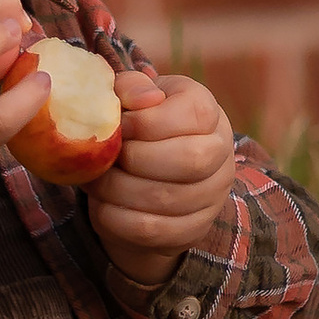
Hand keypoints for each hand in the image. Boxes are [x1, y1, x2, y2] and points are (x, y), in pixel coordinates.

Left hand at [86, 69, 239, 289]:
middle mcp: (221, 151)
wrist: (148, 173)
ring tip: (97, 182)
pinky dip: (118, 220)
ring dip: (119, 192)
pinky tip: (104, 206)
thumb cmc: (137, 125)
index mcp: (207, 110)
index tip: (118, 126)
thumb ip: (130, 87)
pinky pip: (154, 231)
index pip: (193, 115)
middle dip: (136, 160)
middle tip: (106, 159)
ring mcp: (213, 194)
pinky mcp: (194, 228)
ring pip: (168, 200)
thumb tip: (145, 98)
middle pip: (190, 160)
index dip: (147, 122)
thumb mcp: (131, 98)